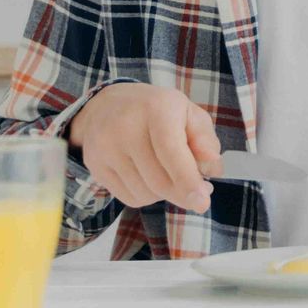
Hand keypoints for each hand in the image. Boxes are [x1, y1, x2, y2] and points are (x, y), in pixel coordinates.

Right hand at [66, 83, 221, 212]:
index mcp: (157, 108)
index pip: (171, 151)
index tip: (202, 202)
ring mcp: (106, 147)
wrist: (107, 105)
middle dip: (182, 192)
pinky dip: (146, 195)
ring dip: (164, 193)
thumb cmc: (156, 111)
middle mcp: (126, 127)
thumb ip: (205, 139)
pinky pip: (128, 198)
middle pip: (159, 180)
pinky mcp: (95, 165)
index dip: (187, 180)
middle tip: (198, 191)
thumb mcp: (188, 113)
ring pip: (145, 193)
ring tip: (168, 172)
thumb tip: (213, 167)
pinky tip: (148, 177)